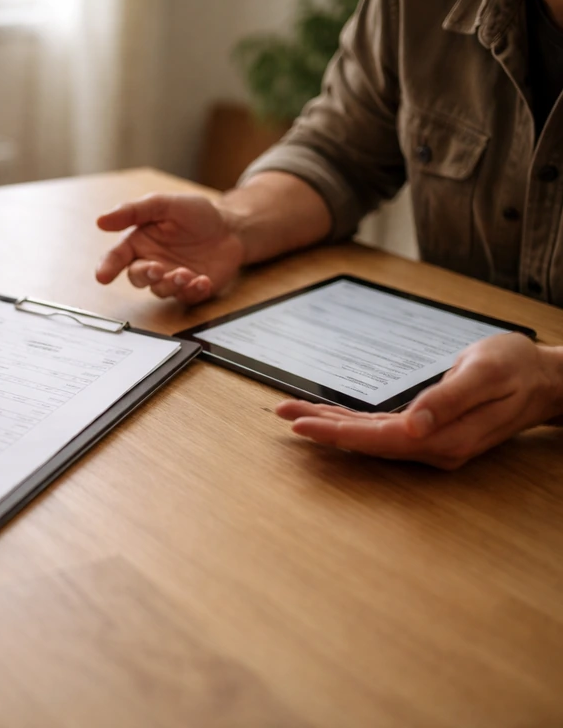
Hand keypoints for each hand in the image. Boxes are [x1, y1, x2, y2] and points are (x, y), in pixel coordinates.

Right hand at [95, 194, 245, 303]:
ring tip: (187, 273)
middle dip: (145, 275)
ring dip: (171, 284)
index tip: (102, 277)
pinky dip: (193, 292)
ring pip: (160, 291)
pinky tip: (203, 280)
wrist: (231, 228)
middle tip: (158, 269)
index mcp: (140, 242)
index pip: (117, 257)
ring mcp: (171, 278)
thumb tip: (101, 220)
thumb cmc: (196, 214)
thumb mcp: (165, 204)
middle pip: (137, 278)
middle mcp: (151, 262)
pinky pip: (186, 298)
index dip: (107, 267)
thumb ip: (134, 211)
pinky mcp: (190, 290)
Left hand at [275, 334, 562, 468]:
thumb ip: (448, 399)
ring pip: (368, 438)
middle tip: (281, 414)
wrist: (545, 379)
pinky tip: (329, 418)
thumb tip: (413, 426)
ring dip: (330, 426)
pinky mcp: (428, 433)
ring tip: (293, 413)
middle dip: (321, 430)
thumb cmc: (516, 368)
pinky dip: (351, 424)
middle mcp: (434, 448)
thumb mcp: (485, 374)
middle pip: (364, 443)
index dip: (335, 433)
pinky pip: (380, 431)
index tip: (300, 425)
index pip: (376, 439)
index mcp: (445, 438)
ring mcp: (431, 443)